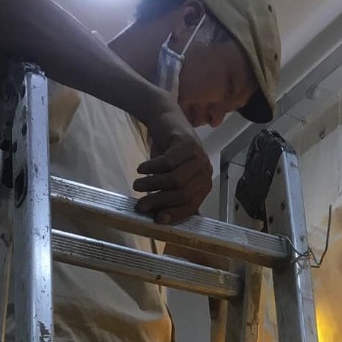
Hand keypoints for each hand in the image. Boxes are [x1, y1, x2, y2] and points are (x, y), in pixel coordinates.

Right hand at [133, 99, 213, 224]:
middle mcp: (205, 172)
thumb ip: (172, 197)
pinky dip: (151, 168)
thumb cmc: (169, 154)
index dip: (174, 214)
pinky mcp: (187, 144)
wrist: (166, 121)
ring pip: (175, 180)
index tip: (157, 219)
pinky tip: (141, 169)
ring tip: (136, 185)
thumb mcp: (171, 178)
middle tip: (140, 205)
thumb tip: (161, 220)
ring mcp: (198, 157)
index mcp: (204, 185)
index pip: (191, 206)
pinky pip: (167, 163)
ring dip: (152, 185)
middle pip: (182, 194)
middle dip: (159, 201)